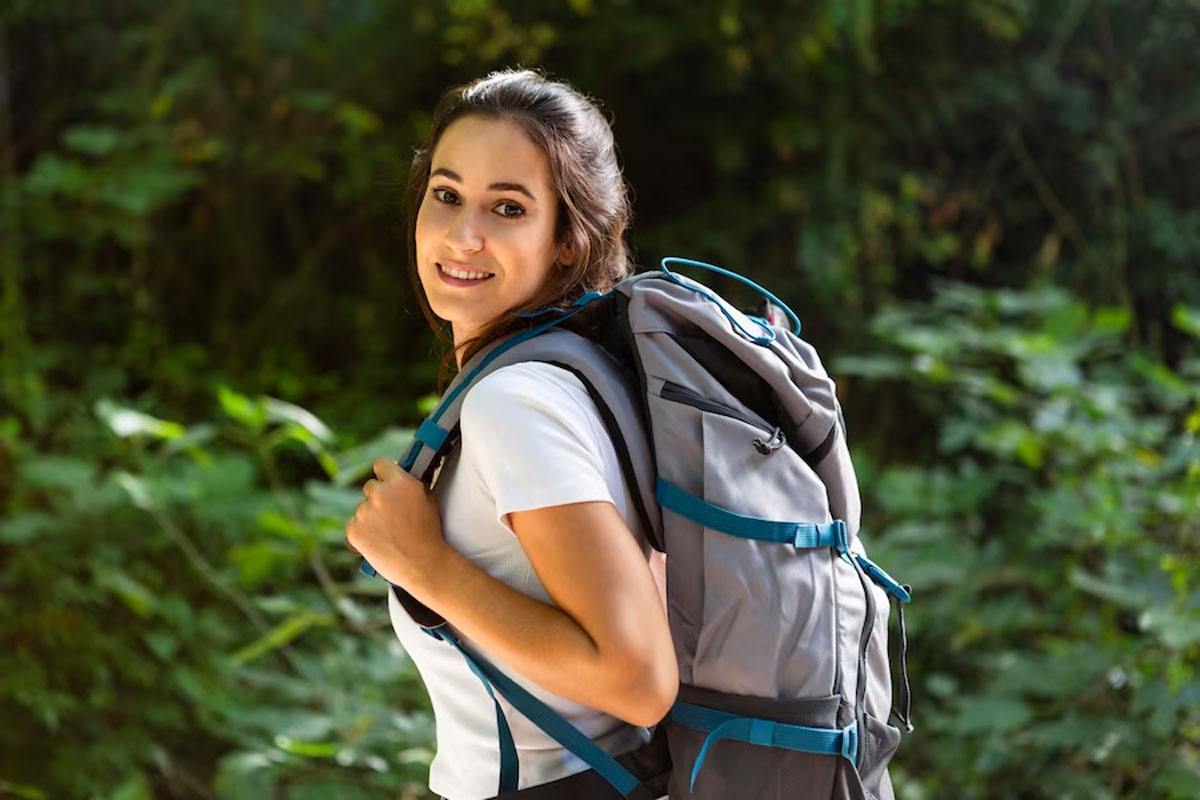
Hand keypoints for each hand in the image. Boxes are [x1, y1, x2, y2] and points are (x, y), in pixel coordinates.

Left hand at [345, 457, 448, 595]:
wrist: (424, 564)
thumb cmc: (429, 533)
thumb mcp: (427, 499)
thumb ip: (411, 484)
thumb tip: (401, 476)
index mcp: (400, 482)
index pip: (381, 464)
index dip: (384, 473)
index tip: (386, 480)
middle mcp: (380, 493)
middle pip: (370, 487)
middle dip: (378, 498)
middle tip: (392, 516)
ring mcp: (364, 512)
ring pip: (362, 508)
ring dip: (371, 517)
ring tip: (389, 534)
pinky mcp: (353, 530)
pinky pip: (354, 526)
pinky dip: (362, 534)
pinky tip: (379, 542)